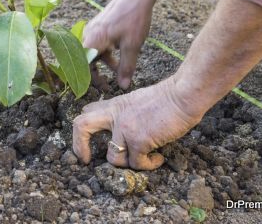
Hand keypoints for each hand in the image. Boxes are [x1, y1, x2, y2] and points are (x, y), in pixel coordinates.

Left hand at [72, 77, 202, 169]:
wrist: (183, 95)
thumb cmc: (167, 98)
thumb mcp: (137, 100)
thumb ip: (124, 112)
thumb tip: (120, 130)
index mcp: (114, 105)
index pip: (87, 113)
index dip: (83, 129)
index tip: (87, 143)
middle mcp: (115, 116)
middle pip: (81, 126)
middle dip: (78, 146)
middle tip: (85, 160)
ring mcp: (125, 128)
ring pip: (113, 158)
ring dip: (129, 164)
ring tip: (146, 158)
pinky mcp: (139, 140)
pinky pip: (137, 164)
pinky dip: (149, 165)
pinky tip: (158, 158)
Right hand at [83, 0, 184, 88]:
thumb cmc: (133, 18)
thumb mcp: (132, 46)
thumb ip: (126, 68)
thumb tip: (123, 86)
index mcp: (91, 40)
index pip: (82, 67)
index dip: (87, 81)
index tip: (96, 91)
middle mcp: (88, 34)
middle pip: (85, 60)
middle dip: (94, 75)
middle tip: (106, 87)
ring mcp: (93, 29)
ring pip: (92, 52)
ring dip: (102, 65)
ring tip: (117, 74)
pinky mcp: (99, 26)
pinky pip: (97, 44)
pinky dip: (105, 54)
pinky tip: (119, 58)